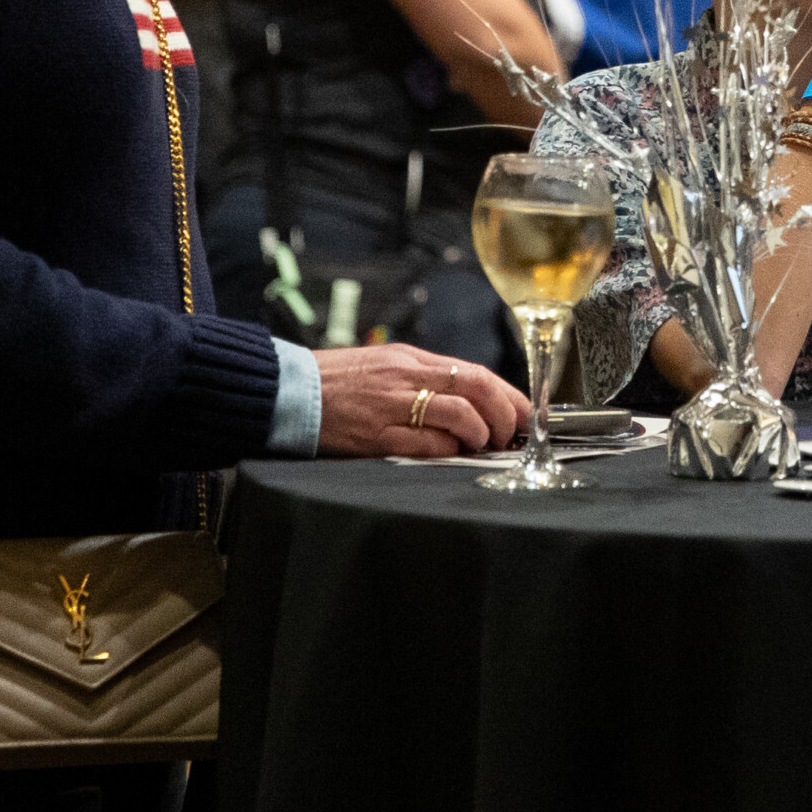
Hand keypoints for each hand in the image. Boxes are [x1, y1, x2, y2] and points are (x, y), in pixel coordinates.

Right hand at [310, 344, 529, 457]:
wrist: (290, 391)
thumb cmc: (339, 380)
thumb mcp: (386, 364)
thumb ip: (425, 377)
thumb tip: (470, 396)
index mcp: (411, 358)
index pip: (475, 372)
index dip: (507, 394)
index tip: (521, 411)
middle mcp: (406, 378)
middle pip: (476, 390)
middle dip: (503, 415)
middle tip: (508, 433)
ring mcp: (393, 407)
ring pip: (459, 417)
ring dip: (479, 435)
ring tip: (478, 444)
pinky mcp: (378, 437)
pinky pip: (427, 445)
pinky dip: (447, 451)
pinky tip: (448, 453)